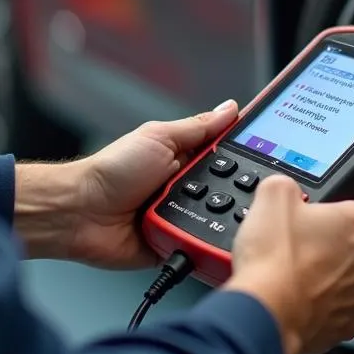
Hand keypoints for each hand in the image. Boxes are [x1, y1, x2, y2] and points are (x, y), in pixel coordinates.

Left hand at [64, 100, 240, 269]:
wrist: (81, 213)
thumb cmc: (110, 171)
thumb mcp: (158, 137)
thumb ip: (197, 127)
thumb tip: (229, 108)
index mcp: (186, 158)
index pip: (228, 155)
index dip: (248, 154)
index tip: (272, 153)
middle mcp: (188, 188)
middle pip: (231, 190)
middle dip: (235, 190)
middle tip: (233, 187)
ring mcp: (183, 217)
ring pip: (222, 221)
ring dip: (218, 218)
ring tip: (206, 212)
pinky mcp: (178, 244)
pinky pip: (202, 246)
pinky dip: (203, 242)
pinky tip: (200, 236)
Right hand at [223, 174, 353, 353]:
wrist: (264, 314)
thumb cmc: (275, 260)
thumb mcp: (272, 197)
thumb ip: (288, 185)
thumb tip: (287, 190)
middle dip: (341, 239)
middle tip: (309, 239)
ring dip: (334, 272)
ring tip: (298, 270)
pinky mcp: (348, 325)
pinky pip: (341, 307)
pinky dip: (324, 302)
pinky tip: (299, 295)